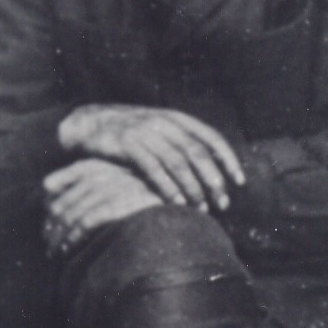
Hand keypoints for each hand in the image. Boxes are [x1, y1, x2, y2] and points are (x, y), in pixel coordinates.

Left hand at [42, 160, 162, 252]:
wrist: (178, 198)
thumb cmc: (144, 194)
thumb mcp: (114, 179)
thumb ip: (80, 177)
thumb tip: (45, 187)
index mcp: (98, 166)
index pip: (59, 185)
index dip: (49, 208)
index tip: (47, 226)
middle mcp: (101, 175)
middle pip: (63, 203)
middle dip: (52, 227)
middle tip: (49, 244)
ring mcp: (111, 189)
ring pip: (72, 215)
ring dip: (59, 236)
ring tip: (54, 251)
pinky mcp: (119, 204)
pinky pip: (86, 221)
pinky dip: (73, 236)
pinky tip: (68, 248)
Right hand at [58, 104, 244, 212]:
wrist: (88, 123)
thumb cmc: (130, 132)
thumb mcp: (158, 128)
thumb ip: (181, 141)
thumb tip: (210, 169)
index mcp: (177, 118)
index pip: (211, 138)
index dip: (227, 159)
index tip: (239, 181)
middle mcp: (164, 123)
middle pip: (197, 154)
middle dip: (213, 180)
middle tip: (222, 203)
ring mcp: (145, 132)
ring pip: (178, 163)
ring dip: (192, 188)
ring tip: (201, 209)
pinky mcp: (128, 145)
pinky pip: (153, 169)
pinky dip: (167, 187)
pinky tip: (176, 204)